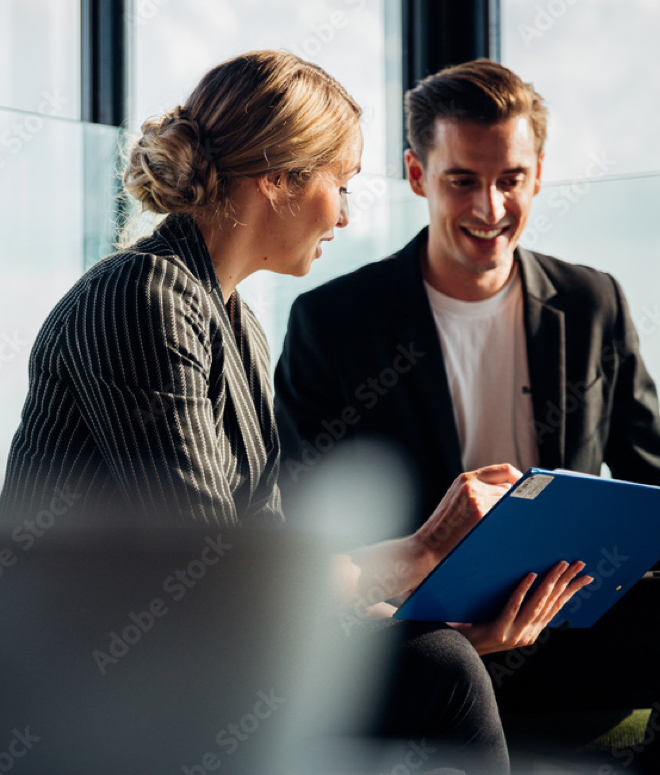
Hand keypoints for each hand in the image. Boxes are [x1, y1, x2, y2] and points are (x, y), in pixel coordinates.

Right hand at [410, 464, 521, 576]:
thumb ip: (479, 492)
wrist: (427, 548)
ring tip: (509, 527)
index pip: (503, 470)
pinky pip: (504, 515)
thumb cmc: (444, 530)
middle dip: (518, 501)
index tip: (529, 491)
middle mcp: (470, 483)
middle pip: (510, 487)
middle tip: (523, 515)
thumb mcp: (457, 502)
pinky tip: (504, 533)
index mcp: (466, 478)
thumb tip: (512, 494)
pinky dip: (508, 523)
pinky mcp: (479, 512)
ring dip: (513, 514)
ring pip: (509, 502)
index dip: (520, 479)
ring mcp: (475, 497)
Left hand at [452, 560, 593, 654]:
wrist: (457, 650)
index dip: (570, 591)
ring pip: (536, 604)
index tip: (585, 576)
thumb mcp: (502, 621)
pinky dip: (522, 590)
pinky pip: (513, 606)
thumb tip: (530, 581)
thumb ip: (516, 609)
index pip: (555, 607)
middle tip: (579, 564)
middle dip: (566, 582)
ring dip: (549, 583)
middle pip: (550, 603)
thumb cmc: (477, 630)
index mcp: (531, 631)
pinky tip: (530, 575)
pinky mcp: (499, 631)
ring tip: (560, 565)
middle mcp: (526, 634)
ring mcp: (513, 633)